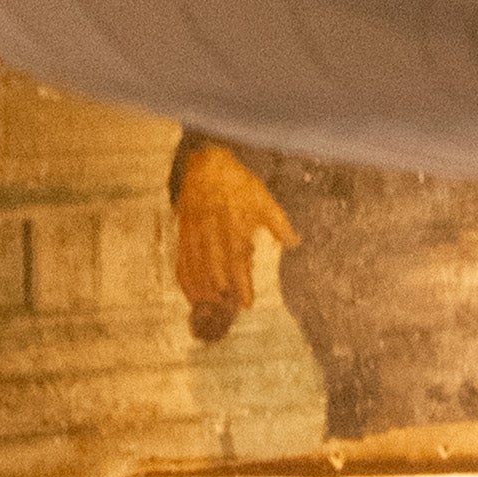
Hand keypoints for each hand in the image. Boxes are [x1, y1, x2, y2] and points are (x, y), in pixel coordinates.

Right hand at [172, 137, 292, 337]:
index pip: (237, 261)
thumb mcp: (262, 198)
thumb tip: (295, 242)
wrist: (204, 166)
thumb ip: (278, 222)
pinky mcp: (183, 238)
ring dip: (205, 293)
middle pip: (215, 271)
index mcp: (233, 225)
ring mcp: (195, 237)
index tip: (247, 304)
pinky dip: (187, 284)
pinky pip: (182, 265)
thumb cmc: (237, 184)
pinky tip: (194, 297)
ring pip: (197, 271)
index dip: (242, 285)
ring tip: (213, 308)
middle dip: (221, 294)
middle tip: (229, 310)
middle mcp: (212, 234)